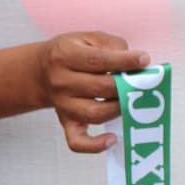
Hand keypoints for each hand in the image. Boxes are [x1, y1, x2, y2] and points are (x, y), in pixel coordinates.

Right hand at [37, 32, 148, 153]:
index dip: (124, 62)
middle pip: (100, 87)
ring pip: (95, 113)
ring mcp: (62, 105)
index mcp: (65, 55)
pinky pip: (77, 142)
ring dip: (119, 109)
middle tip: (143, 82)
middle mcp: (61, 81)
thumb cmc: (69, 54)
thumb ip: (111, 45)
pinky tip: (112, 139)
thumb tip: (135, 62)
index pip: (99, 60)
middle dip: (127, 86)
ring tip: (132, 101)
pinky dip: (95, 145)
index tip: (144, 60)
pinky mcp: (66, 122)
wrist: (40, 72)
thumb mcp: (86, 38)